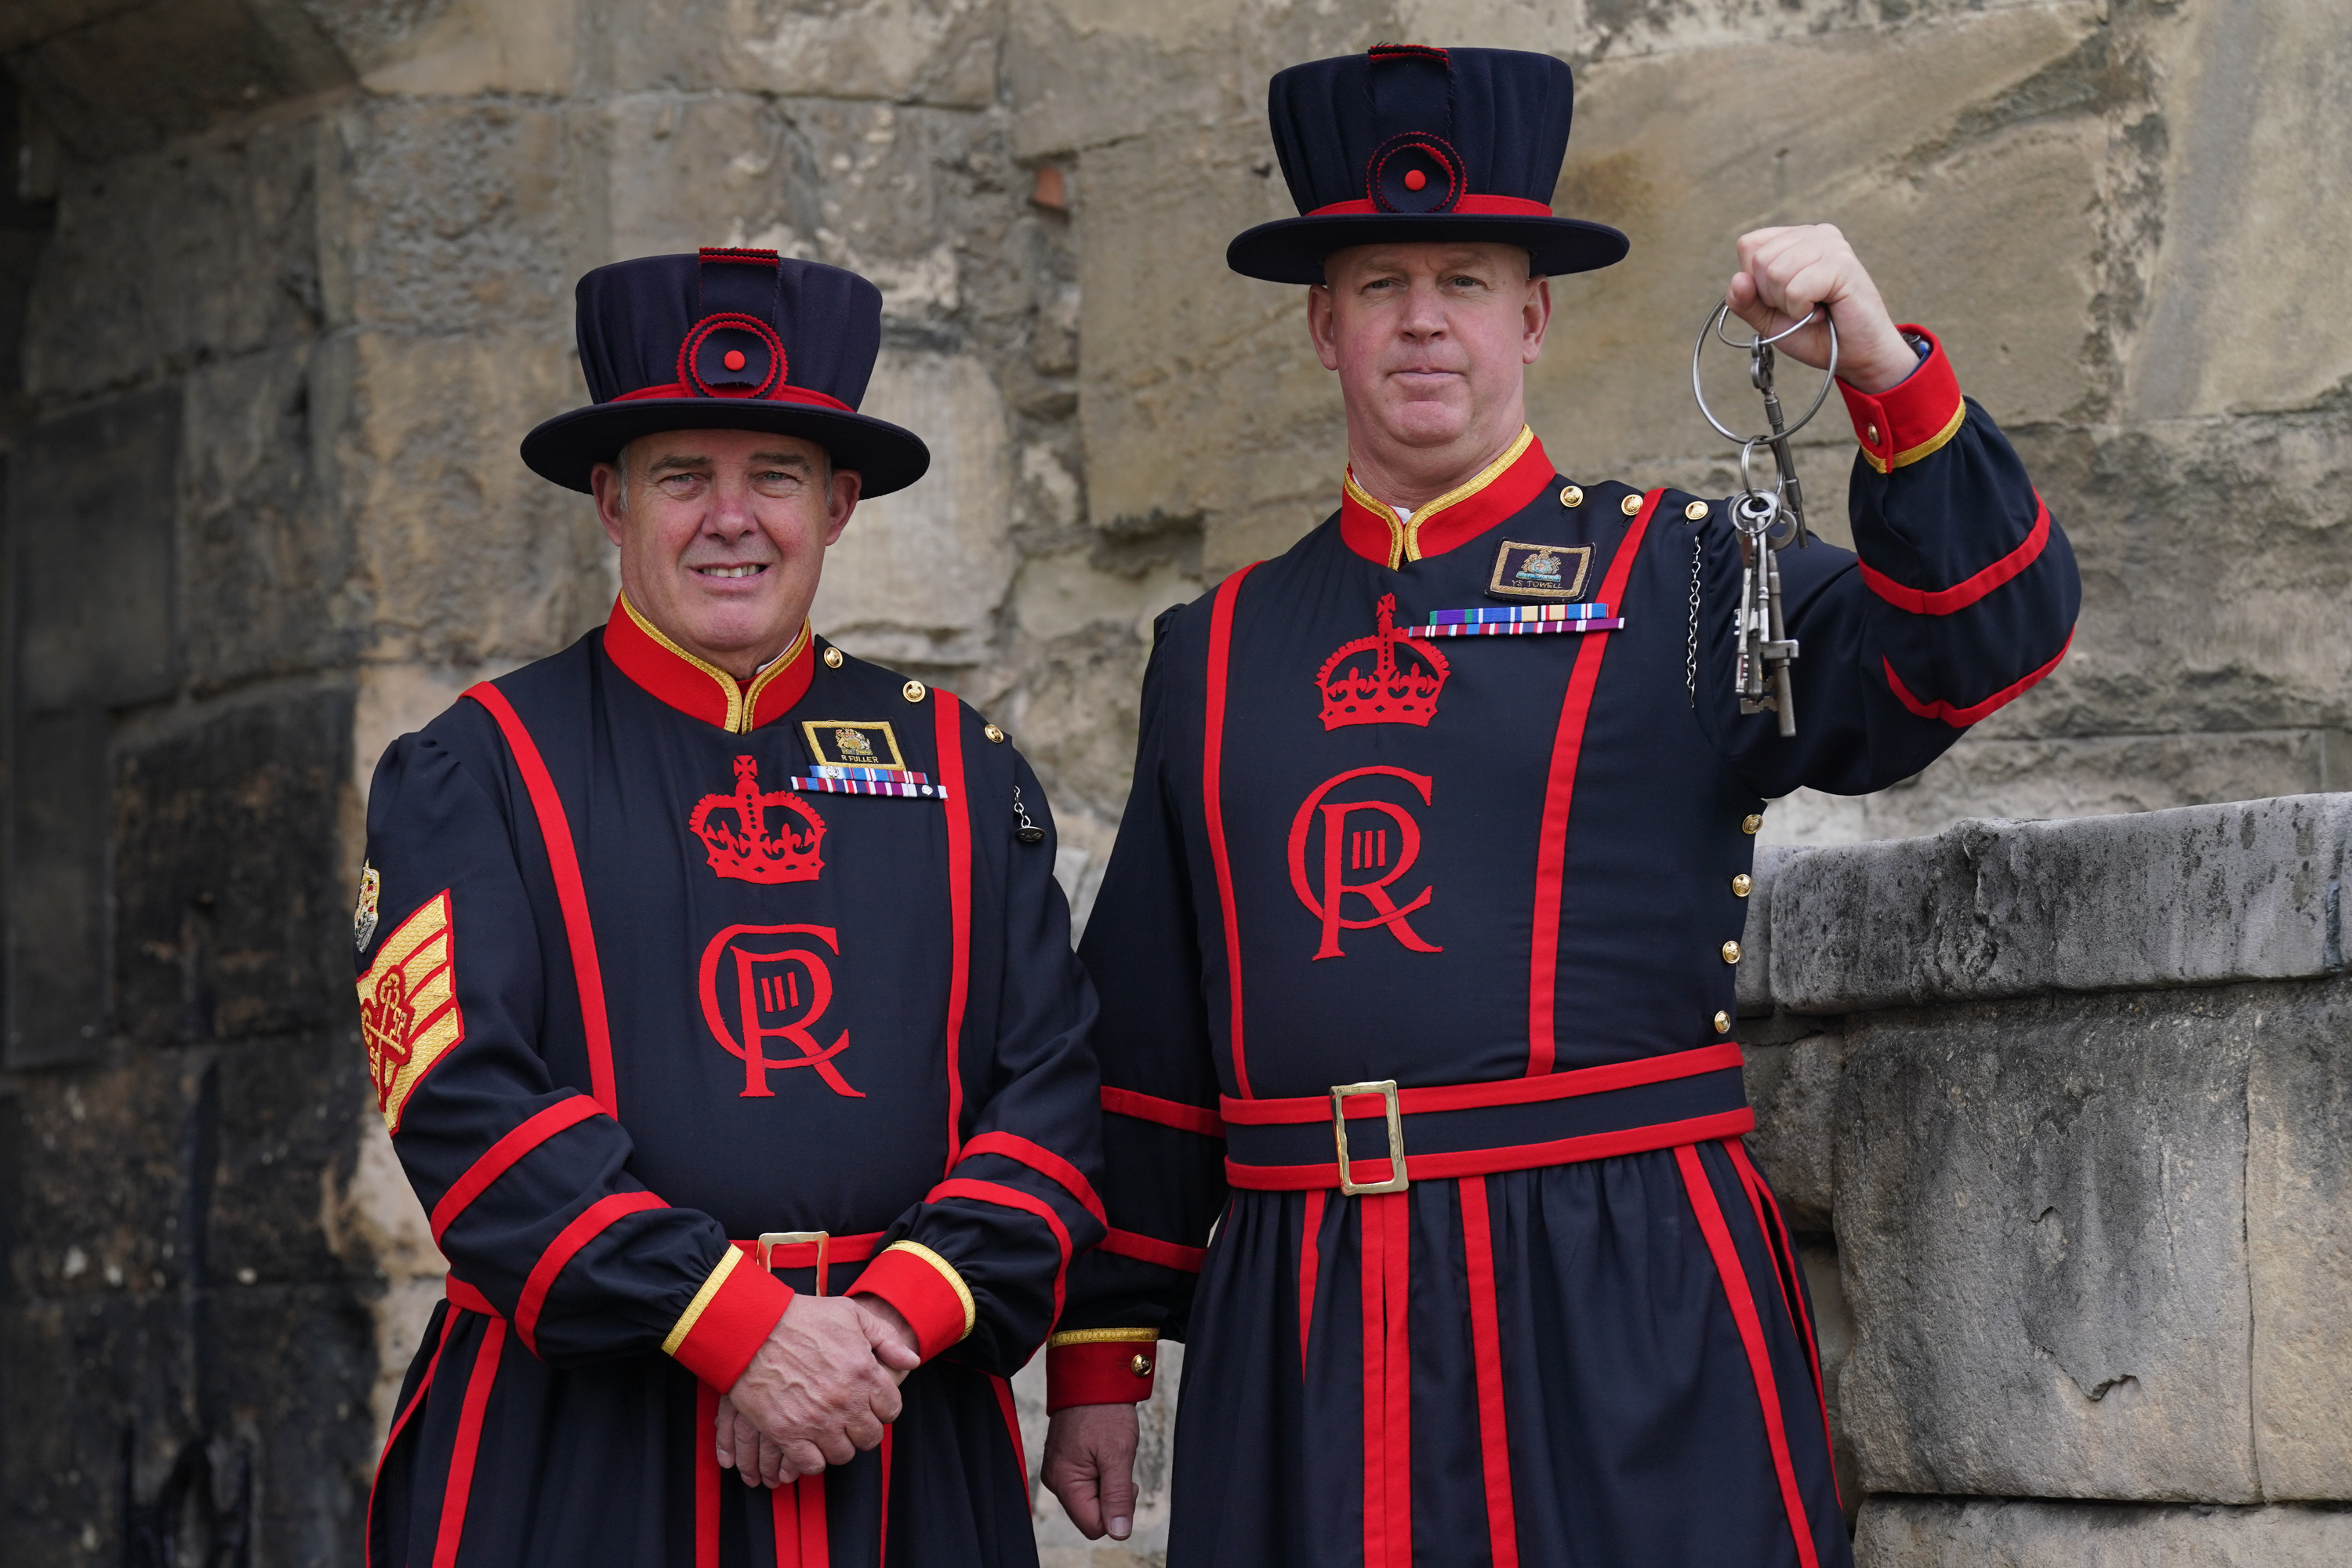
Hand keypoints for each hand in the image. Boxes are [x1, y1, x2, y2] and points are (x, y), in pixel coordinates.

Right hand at [720, 1294, 920, 1483]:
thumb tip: (911, 1360)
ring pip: (843, 1454)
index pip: (891, 1410)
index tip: (869, 1404)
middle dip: (862, 1429)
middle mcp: (845, 1400)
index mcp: (864, 1371)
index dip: (882, 1408)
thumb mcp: (851, 1314)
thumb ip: (886, 1338)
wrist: (753, 1327)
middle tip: (848, 1420)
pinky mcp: (786, 1433)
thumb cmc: (802, 1317)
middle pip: (870, 1437)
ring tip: (828, 1431)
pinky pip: (811, 1464)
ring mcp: (816, 1419)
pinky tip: (807, 1444)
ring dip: (838, 1445)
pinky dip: (812, 1459)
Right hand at [1043, 1403, 1139, 1541]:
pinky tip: (1104, 1452)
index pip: (1093, 1525)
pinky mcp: (1065, 1462)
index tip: (1126, 1481)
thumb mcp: (1118, 1455)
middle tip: (1119, 1465)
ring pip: (1091, 1499)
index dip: (1116, 1511)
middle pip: (1091, 1514)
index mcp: (1064, 1482)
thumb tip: (1118, 1533)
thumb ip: (1118, 1497)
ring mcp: (1059, 1471)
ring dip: (1109, 1482)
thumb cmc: (1104, 1411)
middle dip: (1113, 1496)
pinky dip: (1102, 1473)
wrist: (1092, 1377)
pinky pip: (1087, 1483)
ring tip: (1111, 1454)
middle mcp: (1056, 1481)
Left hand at [1727, 224, 1917, 394]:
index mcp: (1793, 240)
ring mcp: (1830, 244)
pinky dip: (1802, 310)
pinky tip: (1823, 311)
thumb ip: (1745, 301)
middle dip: (1772, 296)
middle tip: (1801, 305)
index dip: (1755, 282)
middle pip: (1759, 259)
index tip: (1782, 298)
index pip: (1748, 245)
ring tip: (1814, 308)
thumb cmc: (1814, 333)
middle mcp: (1813, 234)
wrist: (1854, 355)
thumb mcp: (1768, 319)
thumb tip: (1738, 279)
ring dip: (1789, 305)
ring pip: (1776, 273)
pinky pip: (1796, 288)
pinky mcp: (1842, 263)